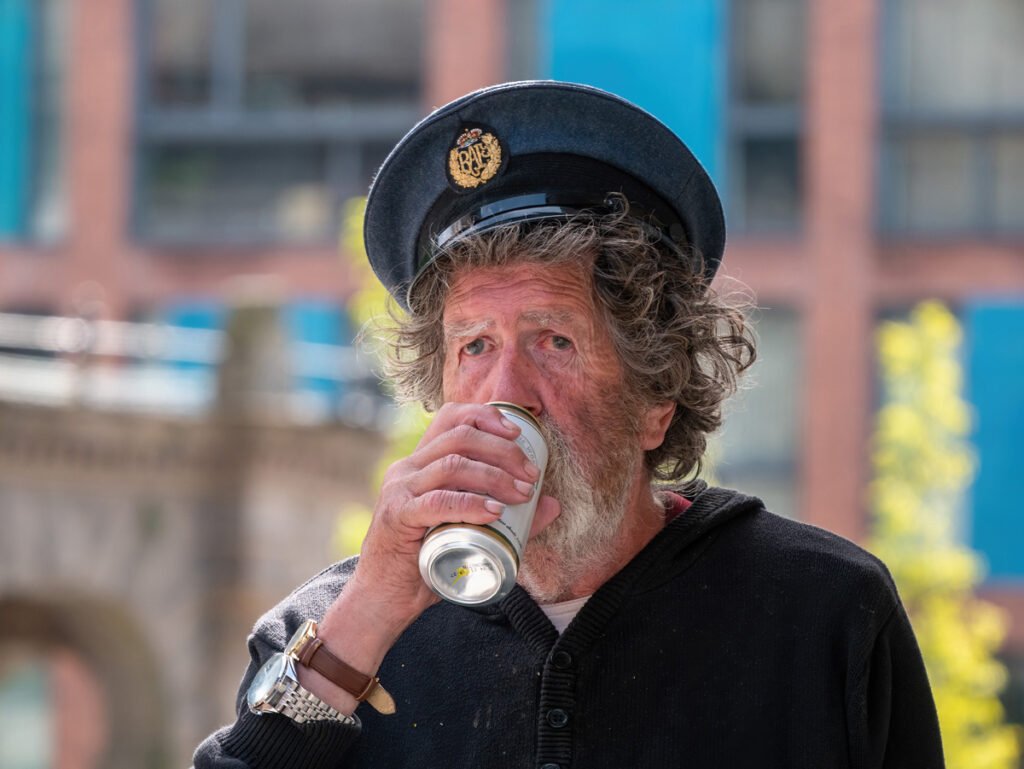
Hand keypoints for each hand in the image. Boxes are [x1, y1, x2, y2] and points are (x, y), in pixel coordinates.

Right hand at [301, 403, 558, 711]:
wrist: (383, 600)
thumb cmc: (426, 564)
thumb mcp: (470, 532)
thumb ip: (510, 518)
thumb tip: (553, 503)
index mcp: (420, 463)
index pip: (451, 418)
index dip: (486, 416)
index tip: (519, 434)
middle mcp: (407, 469)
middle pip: (459, 437)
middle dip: (503, 450)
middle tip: (531, 474)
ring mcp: (399, 491)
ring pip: (451, 465)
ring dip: (495, 475)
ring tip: (522, 493)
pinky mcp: (397, 517)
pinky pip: (437, 503)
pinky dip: (470, 503)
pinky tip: (494, 511)